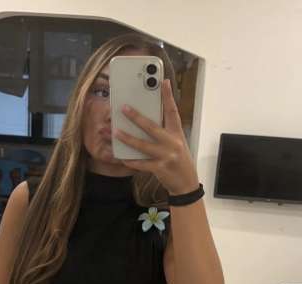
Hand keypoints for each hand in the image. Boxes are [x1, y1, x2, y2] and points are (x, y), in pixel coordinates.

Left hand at [113, 79, 199, 195]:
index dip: (168, 96)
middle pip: (152, 127)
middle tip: (123, 108)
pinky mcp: (160, 169)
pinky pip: (141, 164)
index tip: (163, 82)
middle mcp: (172, 143)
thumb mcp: (177, 143)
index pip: (173, 111)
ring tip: (115, 132)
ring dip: (127, 138)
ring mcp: (166, 156)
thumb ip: (165, 131)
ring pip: (143, 146)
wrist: (186, 184)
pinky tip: (121, 156)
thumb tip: (146, 119)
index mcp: (177, 133)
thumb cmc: (179, 160)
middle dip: (136, 117)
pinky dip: (130, 160)